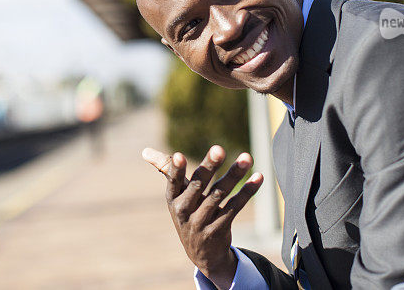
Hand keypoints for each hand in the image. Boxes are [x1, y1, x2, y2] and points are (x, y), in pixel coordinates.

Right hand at [142, 145, 263, 289]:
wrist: (202, 254)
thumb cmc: (188, 213)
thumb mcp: (176, 196)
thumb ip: (166, 171)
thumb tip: (145, 151)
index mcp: (173, 199)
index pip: (173, 182)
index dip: (175, 170)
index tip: (178, 155)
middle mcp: (185, 211)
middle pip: (198, 185)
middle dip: (209, 166)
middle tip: (219, 149)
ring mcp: (202, 222)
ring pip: (219, 194)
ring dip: (234, 174)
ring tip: (247, 157)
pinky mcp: (219, 229)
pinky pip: (234, 207)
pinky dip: (247, 192)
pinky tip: (259, 177)